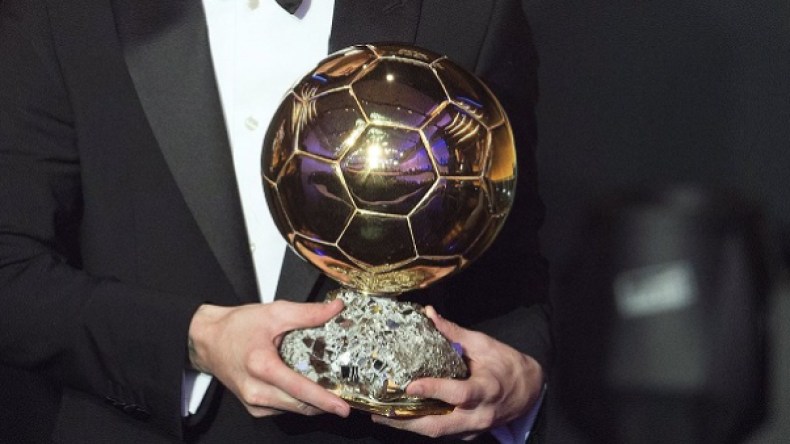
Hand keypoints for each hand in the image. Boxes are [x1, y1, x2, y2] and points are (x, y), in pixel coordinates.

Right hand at [187, 299, 350, 417]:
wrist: (208, 340)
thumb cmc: (236, 327)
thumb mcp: (274, 313)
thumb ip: (308, 313)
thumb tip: (334, 309)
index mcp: (262, 366)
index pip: (300, 389)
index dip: (324, 400)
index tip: (342, 407)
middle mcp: (256, 389)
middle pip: (299, 405)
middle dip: (324, 403)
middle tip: (343, 395)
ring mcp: (253, 401)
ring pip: (292, 410)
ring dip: (311, 402)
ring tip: (324, 387)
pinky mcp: (253, 407)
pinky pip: (282, 409)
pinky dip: (295, 401)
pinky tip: (299, 385)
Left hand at [372, 306, 543, 439]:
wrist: (531, 391)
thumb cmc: (508, 364)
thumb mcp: (484, 344)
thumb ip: (455, 333)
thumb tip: (429, 314)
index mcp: (487, 388)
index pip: (459, 393)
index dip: (434, 390)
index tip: (410, 385)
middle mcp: (479, 414)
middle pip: (439, 425)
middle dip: (407, 421)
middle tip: (380, 412)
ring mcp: (474, 428)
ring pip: (437, 433)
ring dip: (408, 426)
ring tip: (382, 415)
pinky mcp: (469, 433)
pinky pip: (442, 432)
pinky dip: (421, 425)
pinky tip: (402, 416)